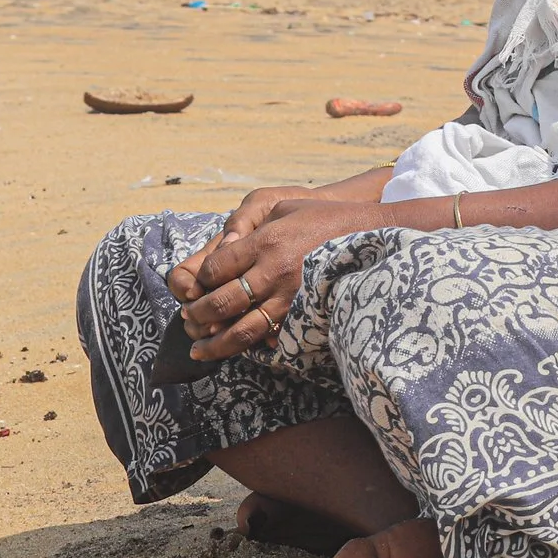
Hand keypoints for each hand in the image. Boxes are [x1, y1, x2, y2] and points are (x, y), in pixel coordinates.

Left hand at [166, 199, 390, 362]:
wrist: (369, 235)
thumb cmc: (321, 216)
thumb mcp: (282, 205)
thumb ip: (247, 222)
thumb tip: (222, 248)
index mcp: (268, 240)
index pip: (217, 267)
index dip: (199, 278)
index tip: (197, 282)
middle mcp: (277, 271)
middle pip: (224, 301)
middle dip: (198, 313)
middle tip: (188, 318)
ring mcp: (292, 296)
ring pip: (244, 330)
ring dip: (216, 344)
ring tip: (198, 351)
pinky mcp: (305, 313)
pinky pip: (271, 336)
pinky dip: (249, 347)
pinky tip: (235, 350)